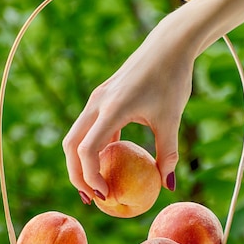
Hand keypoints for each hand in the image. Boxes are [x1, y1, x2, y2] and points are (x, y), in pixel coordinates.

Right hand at [62, 13, 195, 201]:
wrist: (167, 46)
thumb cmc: (172, 80)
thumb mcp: (171, 119)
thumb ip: (168, 153)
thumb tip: (170, 187)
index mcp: (112, 109)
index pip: (88, 149)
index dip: (90, 176)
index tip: (106, 194)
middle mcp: (97, 103)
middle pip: (71, 145)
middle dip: (76, 175)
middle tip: (93, 198)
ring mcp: (97, 99)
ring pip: (76, 135)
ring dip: (80, 162)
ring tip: (97, 185)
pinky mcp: (102, 96)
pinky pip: (89, 126)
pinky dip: (93, 147)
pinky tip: (110, 162)